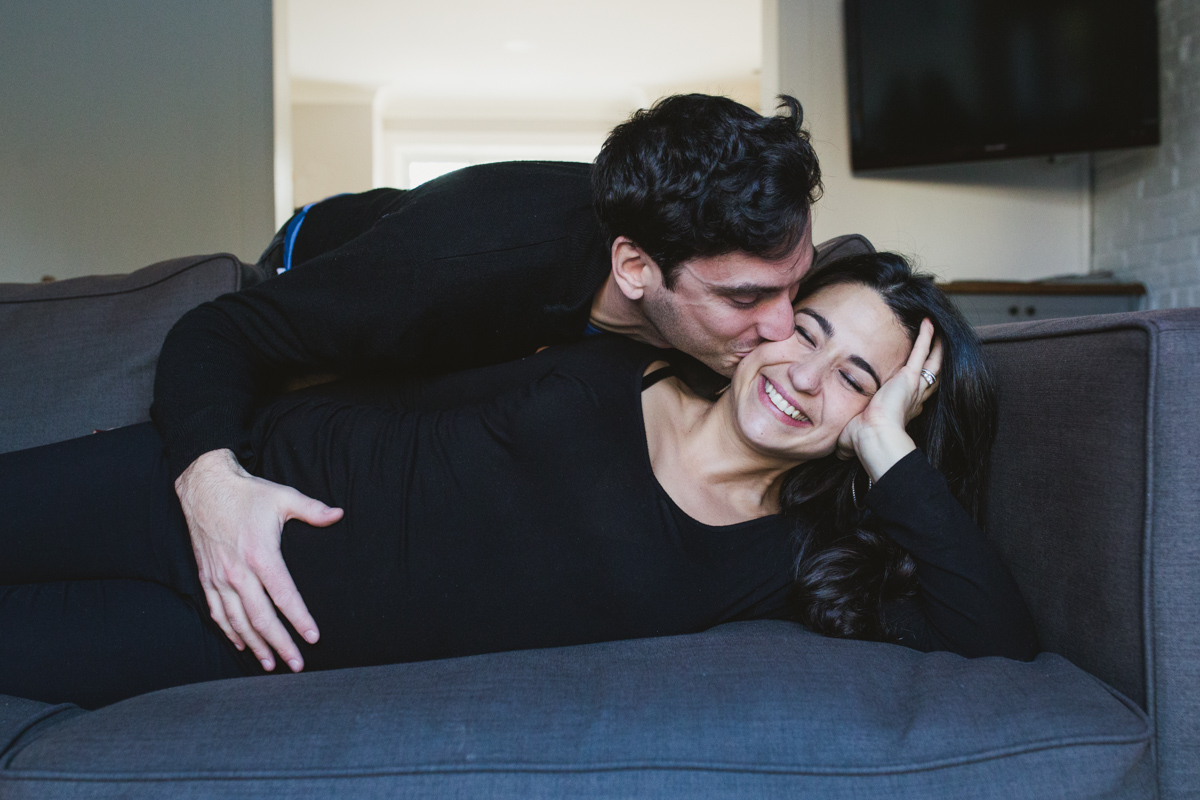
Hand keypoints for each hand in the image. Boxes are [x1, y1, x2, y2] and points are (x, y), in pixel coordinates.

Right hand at [174, 449, 342, 671]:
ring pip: (237, 621)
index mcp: (261, 554)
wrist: (205, 487)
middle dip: (279, 644)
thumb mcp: (283, 497)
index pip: (284, 596)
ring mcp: (219, 577)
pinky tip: (242, 644)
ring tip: (270, 664)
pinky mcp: (206, 577)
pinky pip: (217, 612)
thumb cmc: (248, 493)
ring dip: (255, 644)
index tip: (313, 637)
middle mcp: (238, 571)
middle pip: (261, 617)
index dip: (299, 619)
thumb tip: (339, 514)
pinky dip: (229, 632)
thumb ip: (313, 510)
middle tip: (296, 664)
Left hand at [836, 318, 943, 480]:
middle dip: (933, 360)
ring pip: (931, 362)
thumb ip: (847, 442)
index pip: (911, 394)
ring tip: (937, 329)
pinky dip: (926, 336)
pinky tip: (928, 322)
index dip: (914, 385)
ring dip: (935, 346)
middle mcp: (912, 397)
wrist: (874, 438)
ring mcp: (913, 386)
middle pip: (928, 376)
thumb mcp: (853, 437)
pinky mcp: (909, 377)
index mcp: (900, 410)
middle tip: (939, 345)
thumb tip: (839, 454)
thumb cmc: (863, 442)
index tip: (913, 376)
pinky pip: (921, 351)